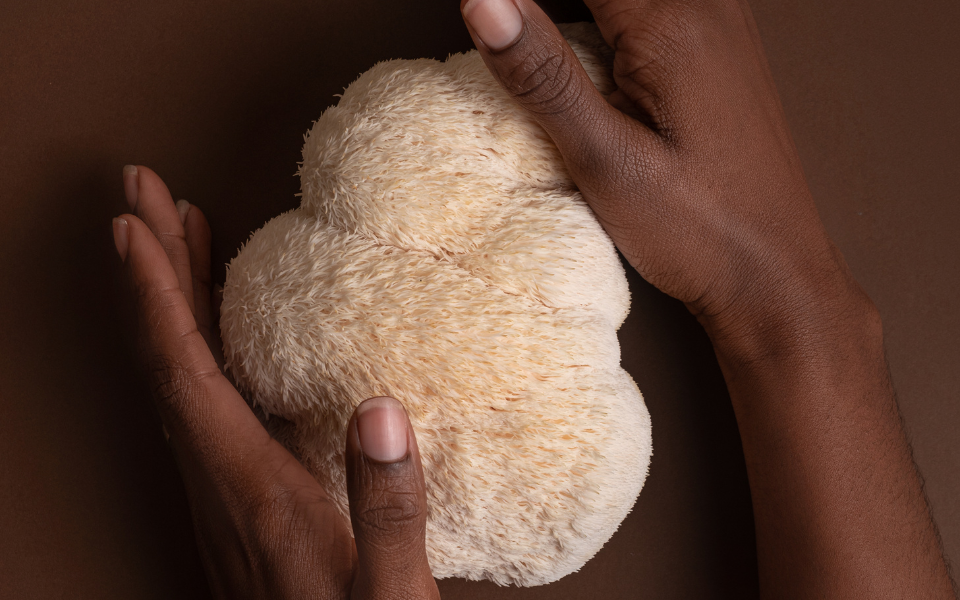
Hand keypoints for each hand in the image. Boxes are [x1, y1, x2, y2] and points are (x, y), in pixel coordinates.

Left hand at [112, 165, 439, 599]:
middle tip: (141, 197)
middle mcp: (217, 481)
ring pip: (177, 377)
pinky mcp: (239, 494)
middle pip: (165, 360)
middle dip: (150, 272)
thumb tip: (380, 411)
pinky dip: (197, 344)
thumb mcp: (389, 594)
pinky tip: (221, 328)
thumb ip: (387, 510)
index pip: (184, 374)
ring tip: (178, 239)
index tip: (136, 226)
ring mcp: (221, 488)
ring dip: (170, 301)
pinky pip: (200, 399)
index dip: (156, 295)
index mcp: (247, 490)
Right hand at [460, 0, 867, 349]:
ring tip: (572, 96)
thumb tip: (483, 2)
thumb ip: (543, 75)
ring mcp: (723, 26)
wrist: (774, 275)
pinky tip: (599, 69)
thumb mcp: (605, 160)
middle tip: (553, 94)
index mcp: (671, 25)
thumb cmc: (698, 230)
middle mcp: (706, 7)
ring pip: (631, 0)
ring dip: (585, 18)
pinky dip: (616, 30)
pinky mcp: (724, 52)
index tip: (488, 24)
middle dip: (553, 15)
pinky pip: (657, 15)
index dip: (523, 8)